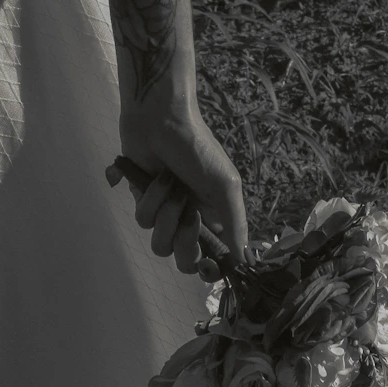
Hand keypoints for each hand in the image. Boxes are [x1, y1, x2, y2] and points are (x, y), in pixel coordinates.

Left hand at [119, 103, 248, 277]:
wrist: (158, 119)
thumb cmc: (197, 148)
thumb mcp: (225, 185)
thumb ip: (235, 224)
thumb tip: (246, 259)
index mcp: (216, 219)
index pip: (213, 260)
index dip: (209, 267)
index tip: (208, 264)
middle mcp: (192, 221)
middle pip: (184, 261)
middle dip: (185, 241)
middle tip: (190, 216)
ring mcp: (166, 214)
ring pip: (160, 244)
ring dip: (165, 212)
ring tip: (171, 184)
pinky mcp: (143, 203)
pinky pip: (142, 220)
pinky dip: (149, 197)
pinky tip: (154, 176)